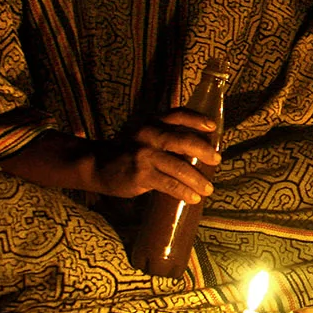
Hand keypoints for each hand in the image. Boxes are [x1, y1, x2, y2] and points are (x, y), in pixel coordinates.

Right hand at [91, 109, 219, 203]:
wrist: (96, 164)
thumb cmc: (127, 150)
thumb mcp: (143, 133)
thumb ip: (165, 134)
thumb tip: (199, 150)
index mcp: (153, 121)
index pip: (179, 115)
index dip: (198, 120)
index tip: (213, 128)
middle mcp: (149, 134)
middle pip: (184, 141)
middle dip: (205, 152)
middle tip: (217, 160)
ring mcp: (144, 154)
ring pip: (180, 167)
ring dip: (198, 180)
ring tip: (208, 189)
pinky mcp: (141, 174)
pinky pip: (169, 184)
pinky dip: (184, 192)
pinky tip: (192, 198)